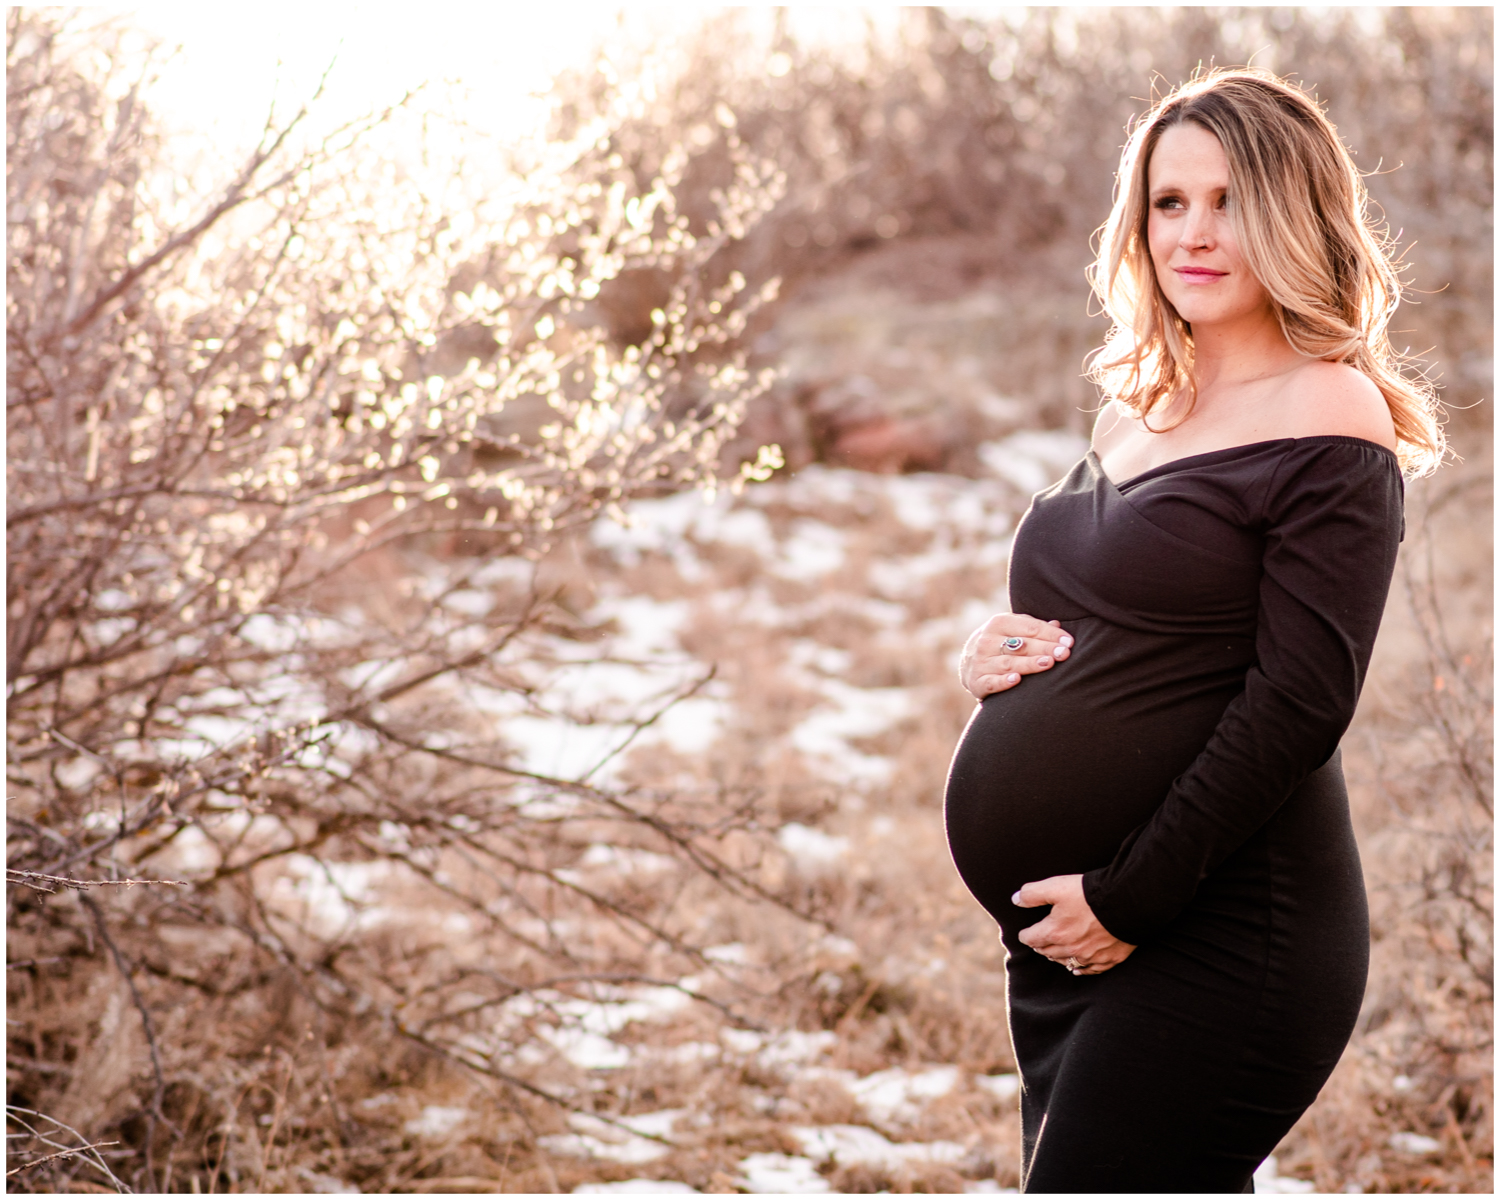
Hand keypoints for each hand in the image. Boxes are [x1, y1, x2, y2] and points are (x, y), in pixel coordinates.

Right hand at [959, 614, 1073, 699]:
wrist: (968, 664)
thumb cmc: (1000, 644)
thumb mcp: (1013, 630)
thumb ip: (1033, 628)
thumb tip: (1057, 624)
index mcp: (998, 623)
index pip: (1029, 627)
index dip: (1050, 634)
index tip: (1069, 642)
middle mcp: (987, 641)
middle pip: (1021, 645)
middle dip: (1044, 648)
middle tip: (1064, 653)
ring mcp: (980, 662)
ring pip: (1009, 663)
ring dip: (1029, 664)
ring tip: (1048, 663)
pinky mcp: (976, 681)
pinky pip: (991, 682)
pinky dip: (1003, 682)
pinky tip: (1016, 679)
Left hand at [1013, 874, 1135, 975]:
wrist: (1126, 903)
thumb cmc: (1089, 894)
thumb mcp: (1055, 887)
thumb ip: (1032, 893)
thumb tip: (1016, 899)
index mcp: (1055, 932)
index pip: (1032, 938)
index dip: (1026, 935)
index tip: (1024, 933)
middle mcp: (1070, 948)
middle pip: (1047, 952)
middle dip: (1040, 945)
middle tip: (1038, 941)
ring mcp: (1090, 956)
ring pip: (1066, 962)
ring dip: (1057, 957)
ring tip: (1053, 952)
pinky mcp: (1109, 958)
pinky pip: (1091, 969)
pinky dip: (1081, 968)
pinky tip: (1077, 968)